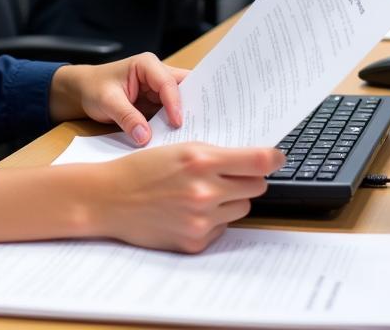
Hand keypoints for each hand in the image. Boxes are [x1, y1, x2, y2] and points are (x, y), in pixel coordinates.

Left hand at [49, 54, 187, 143]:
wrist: (84, 91)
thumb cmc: (94, 88)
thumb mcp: (107, 101)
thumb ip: (126, 117)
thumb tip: (145, 137)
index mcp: (147, 65)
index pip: (168, 82)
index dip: (175, 103)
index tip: (177, 123)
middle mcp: (157, 74)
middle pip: (184, 87)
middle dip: (193, 105)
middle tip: (204, 125)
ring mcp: (159, 89)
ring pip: (182, 101)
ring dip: (187, 116)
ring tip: (196, 134)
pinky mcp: (158, 103)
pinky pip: (172, 113)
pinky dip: (177, 124)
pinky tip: (182, 138)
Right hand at [95, 143, 283, 252]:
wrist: (110, 198)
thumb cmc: (142, 168)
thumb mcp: (179, 147)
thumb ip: (216, 154)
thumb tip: (254, 159)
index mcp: (201, 159)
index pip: (258, 161)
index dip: (274, 158)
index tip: (279, 157)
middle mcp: (205, 190)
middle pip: (256, 186)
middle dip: (248, 178)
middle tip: (231, 173)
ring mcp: (201, 219)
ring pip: (242, 207)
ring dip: (231, 199)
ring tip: (202, 192)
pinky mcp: (196, 241)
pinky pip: (223, 227)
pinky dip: (213, 219)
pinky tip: (189, 210)